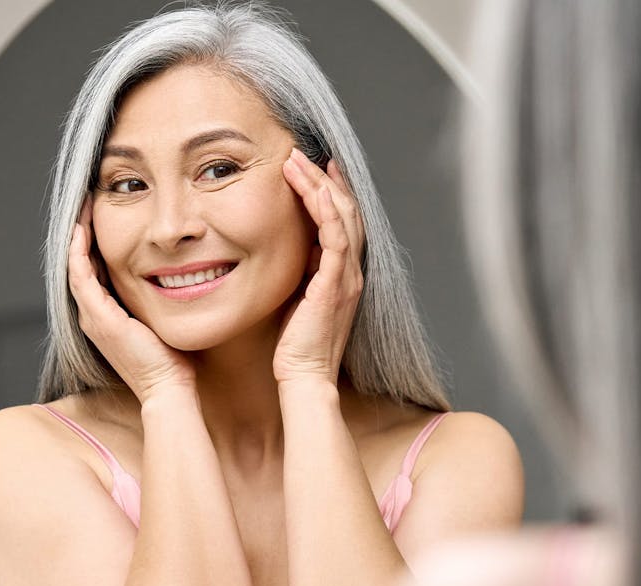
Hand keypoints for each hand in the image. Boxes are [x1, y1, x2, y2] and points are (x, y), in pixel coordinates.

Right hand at [68, 201, 195, 401]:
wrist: (167, 388)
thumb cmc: (171, 360)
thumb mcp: (159, 320)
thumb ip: (156, 300)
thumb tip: (175, 277)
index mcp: (105, 317)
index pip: (92, 272)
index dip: (92, 244)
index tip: (100, 217)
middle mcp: (93, 316)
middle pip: (79, 266)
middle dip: (82, 234)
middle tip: (87, 204)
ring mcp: (93, 317)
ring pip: (75, 267)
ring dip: (76, 236)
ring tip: (82, 208)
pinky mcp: (100, 318)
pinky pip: (81, 276)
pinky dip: (79, 252)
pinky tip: (82, 230)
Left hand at [274, 150, 364, 386]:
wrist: (304, 376)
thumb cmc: (295, 345)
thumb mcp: (297, 299)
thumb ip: (301, 273)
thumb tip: (289, 251)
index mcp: (343, 275)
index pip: (342, 223)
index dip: (332, 192)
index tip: (317, 167)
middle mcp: (351, 272)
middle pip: (346, 212)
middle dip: (324, 179)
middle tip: (303, 153)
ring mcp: (347, 277)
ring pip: (342, 217)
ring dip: (320, 185)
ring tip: (297, 161)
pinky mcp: (335, 284)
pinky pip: (336, 238)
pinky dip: (326, 210)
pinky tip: (314, 190)